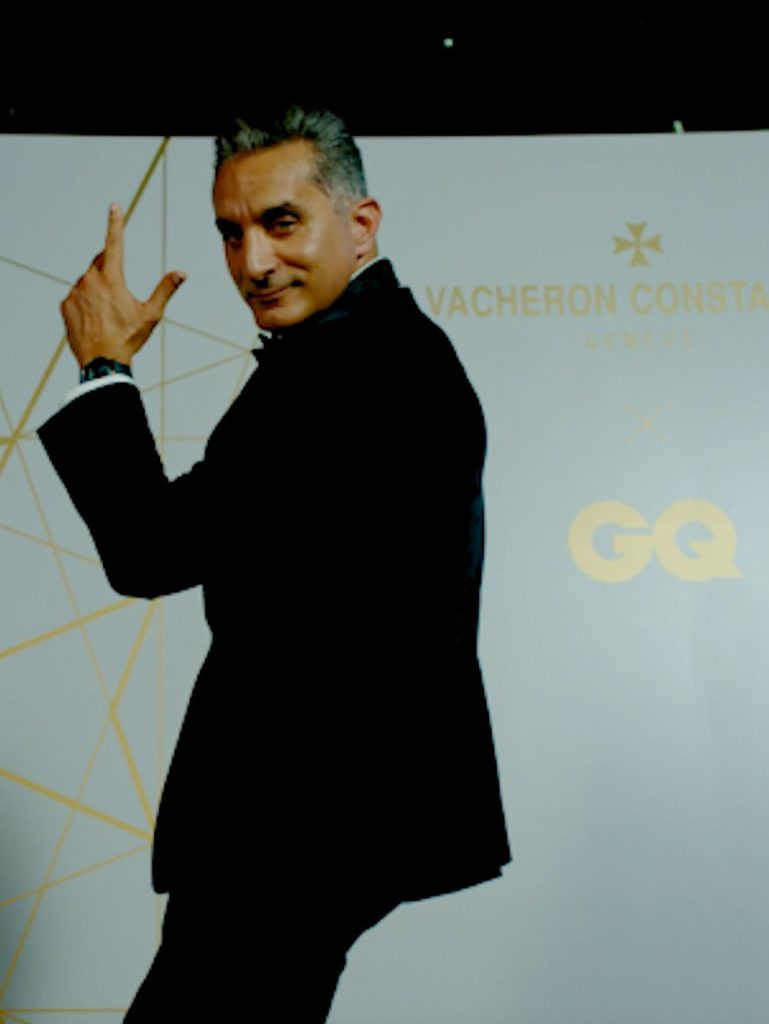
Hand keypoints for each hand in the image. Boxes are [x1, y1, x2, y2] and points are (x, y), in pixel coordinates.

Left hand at [60, 203, 185, 367]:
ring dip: (98, 289)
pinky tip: (95, 320)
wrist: (101, 362)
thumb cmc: (128, 338)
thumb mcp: (151, 314)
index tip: (114, 206)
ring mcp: (75, 293)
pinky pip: (76, 297)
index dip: (115, 223)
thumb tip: (181, 273)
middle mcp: (89, 280)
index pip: (114, 243)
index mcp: (111, 278)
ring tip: (108, 314)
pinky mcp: (65, 306)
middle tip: (119, 293)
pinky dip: (85, 303)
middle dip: (110, 268)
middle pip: (100, 263)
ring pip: (88, 281)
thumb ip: (165, 290)